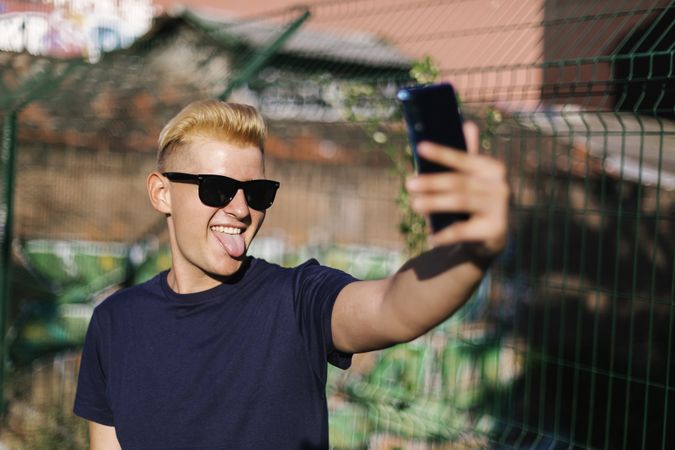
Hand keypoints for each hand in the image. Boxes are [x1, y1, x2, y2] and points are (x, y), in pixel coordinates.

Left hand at [405, 122, 509, 258]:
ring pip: (461, 202)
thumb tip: (468, 124)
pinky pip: (464, 231)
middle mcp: (499, 186)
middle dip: (432, 182)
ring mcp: (499, 208)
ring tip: (414, 205)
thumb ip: (467, 155)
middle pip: (459, 182)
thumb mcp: (473, 178)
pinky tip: (431, 238)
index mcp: (492, 168)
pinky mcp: (494, 230)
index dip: (441, 153)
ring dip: (435, 203)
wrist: (492, 236)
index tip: (419, 147)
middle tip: (409, 184)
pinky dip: (445, 234)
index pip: (463, 158)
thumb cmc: (476, 201)